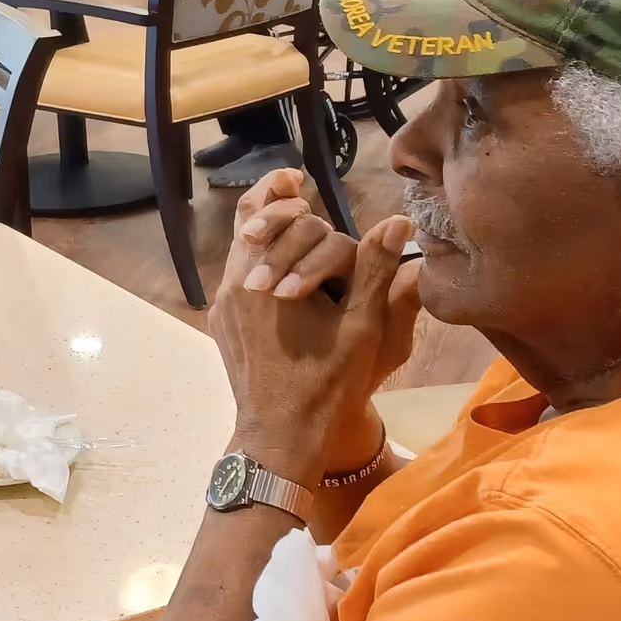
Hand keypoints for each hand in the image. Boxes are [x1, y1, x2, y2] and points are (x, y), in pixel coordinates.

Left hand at [210, 170, 420, 487]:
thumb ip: (375, 272)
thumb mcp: (361, 329)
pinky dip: (257, 264)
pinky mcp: (223, 328)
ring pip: (238, 253)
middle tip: (290, 190)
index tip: (296, 179)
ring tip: (290, 227)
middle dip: (272, 207)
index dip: (283, 193)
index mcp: (263, 280)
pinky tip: (283, 272)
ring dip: (265, 236)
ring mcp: (223, 309)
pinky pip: (235, 280)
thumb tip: (397, 222)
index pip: (270, 216)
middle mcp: (234, 286)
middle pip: (245, 226)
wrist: (279, 441)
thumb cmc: (326, 387)